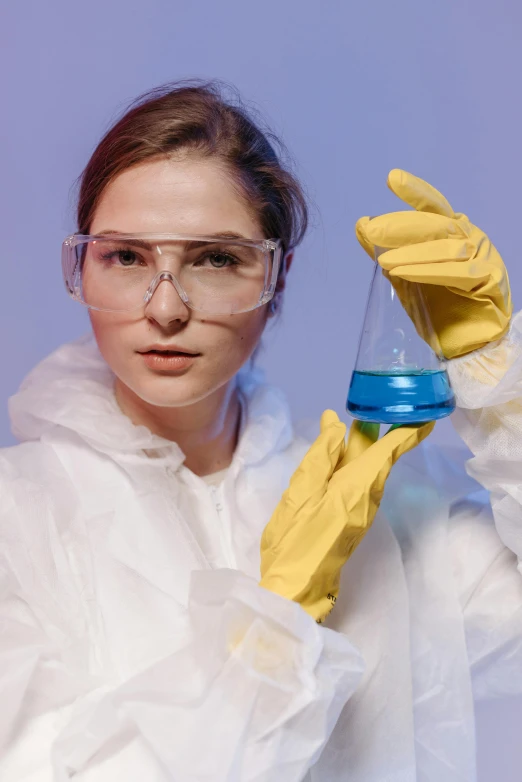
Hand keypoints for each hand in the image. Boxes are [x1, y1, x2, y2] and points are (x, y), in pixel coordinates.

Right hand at [259, 410, 433, 622]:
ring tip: (340, 427)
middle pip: (376, 460)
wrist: (295, 589)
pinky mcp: (351, 521)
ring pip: (366, 472)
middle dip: (375, 433)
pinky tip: (334, 459)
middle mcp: (365, 499)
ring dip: (360, 448)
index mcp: (355, 489)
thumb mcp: (300, 493)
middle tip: (370, 405)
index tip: (424, 417)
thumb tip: (336, 426)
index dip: (406, 434)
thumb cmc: (294, 541)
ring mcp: (359, 513)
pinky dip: (350, 465)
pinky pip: (357, 485)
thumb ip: (319, 458)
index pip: (386, 453)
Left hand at [356, 169, 511, 358]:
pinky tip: (404, 273)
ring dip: (412, 252)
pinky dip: (429, 271)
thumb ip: (387, 251)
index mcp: (453, 233)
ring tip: (384, 260)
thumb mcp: (406, 276)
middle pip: (437, 225)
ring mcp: (483, 258)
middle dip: (402, 226)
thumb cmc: (441, 308)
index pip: (434, 207)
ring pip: (446, 247)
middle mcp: (470, 240)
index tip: (392, 179)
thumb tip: (361, 225)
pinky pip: (459, 272)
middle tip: (372, 230)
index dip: (415, 193)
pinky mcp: (489, 280)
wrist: (468, 344)